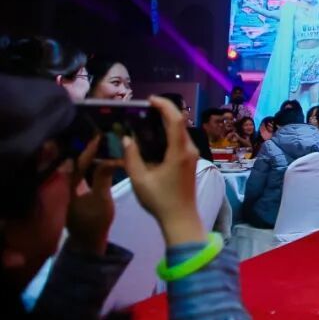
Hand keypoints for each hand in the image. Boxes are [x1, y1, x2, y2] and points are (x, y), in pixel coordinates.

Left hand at [66, 136, 122, 255]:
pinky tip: (105, 162)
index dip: (90, 148)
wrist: (89, 243)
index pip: (79, 162)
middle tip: (106, 137)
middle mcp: (68, 185)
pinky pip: (86, 175)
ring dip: (94, 157)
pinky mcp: (80, 194)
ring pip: (83, 169)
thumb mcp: (101, 198)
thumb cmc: (94, 221)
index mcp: (69, 185)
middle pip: (79, 163)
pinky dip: (95, 167)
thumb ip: (103, 177)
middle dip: (91, 150)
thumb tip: (110, 158)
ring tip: (108, 146)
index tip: (100, 136)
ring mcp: (73, 190)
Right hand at [123, 96, 204, 246]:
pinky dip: (168, 133)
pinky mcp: (189, 161)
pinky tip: (153, 137)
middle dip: (162, 111)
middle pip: (179, 122)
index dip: (164, 106)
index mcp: (179, 151)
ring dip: (165, 122)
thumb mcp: (140, 179)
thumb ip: (132, 157)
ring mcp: (191, 155)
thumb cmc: (160, 200)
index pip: (176, 120)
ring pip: (180, 131)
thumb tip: (127, 138)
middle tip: (142, 109)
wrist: (181, 219)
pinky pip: (180, 140)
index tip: (150, 100)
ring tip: (144, 120)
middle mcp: (189, 150)